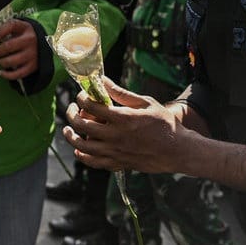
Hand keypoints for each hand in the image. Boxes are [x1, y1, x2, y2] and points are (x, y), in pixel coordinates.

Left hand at [0, 19, 38, 79]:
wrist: (44, 44)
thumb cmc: (24, 36)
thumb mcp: (19, 28)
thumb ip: (6, 29)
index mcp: (26, 28)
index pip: (11, 26)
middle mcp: (30, 40)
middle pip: (8, 46)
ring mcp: (32, 54)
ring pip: (10, 61)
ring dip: (2, 62)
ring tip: (2, 60)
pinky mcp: (32, 67)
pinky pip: (17, 74)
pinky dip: (6, 74)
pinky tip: (1, 72)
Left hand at [62, 77, 183, 173]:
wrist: (177, 150)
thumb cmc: (164, 123)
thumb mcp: (145, 102)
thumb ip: (121, 93)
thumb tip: (102, 80)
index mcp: (123, 118)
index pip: (91, 105)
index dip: (82, 98)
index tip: (82, 95)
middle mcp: (115, 136)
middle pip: (81, 125)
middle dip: (72, 113)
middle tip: (73, 108)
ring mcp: (115, 152)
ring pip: (83, 146)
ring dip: (71, 136)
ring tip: (68, 129)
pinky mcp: (118, 164)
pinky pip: (93, 162)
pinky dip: (82, 156)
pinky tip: (79, 149)